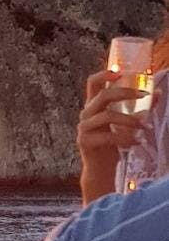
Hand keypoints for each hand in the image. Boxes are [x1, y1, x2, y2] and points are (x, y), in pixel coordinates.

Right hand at [77, 70, 158, 203]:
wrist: (100, 169)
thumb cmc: (113, 144)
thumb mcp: (125, 124)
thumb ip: (139, 110)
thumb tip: (157, 92)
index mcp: (93, 106)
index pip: (92, 84)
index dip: (103, 74)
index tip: (119, 71)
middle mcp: (86, 114)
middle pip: (103, 95)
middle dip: (125, 93)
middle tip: (144, 95)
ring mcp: (83, 128)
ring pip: (107, 115)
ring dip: (130, 120)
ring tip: (145, 127)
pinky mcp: (85, 142)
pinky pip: (108, 136)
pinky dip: (125, 139)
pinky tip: (136, 143)